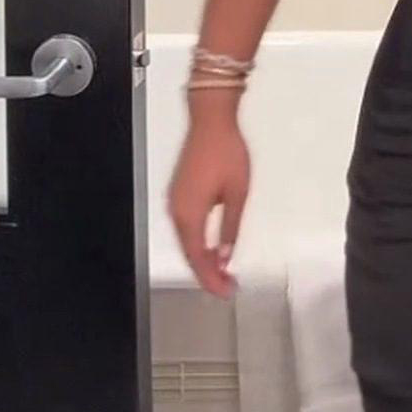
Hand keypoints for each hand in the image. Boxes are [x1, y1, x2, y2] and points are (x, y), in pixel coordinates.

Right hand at [166, 119, 250, 298]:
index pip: (198, 258)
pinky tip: (210, 248)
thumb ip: (230, 228)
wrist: (211, 120)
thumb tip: (226, 256)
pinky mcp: (178, 193)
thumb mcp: (237, 194)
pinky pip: (185, 228)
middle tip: (227, 286)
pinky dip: (196, 244)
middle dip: (207, 274)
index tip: (226, 291)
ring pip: (186, 242)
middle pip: (189, 253)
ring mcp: (175, 201)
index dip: (212, 279)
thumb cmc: (225, 151)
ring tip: (222, 272)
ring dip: (202, 259)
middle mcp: (177, 211)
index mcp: (190, 214)